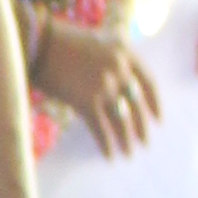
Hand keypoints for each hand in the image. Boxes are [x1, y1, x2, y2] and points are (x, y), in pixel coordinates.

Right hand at [37, 14, 157, 158]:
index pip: (149, 83)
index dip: (154, 104)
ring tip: (129, 154)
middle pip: (136, 105)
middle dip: (141, 127)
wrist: (39, 43)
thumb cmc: (63, 41)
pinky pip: (101, 129)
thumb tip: (124, 83)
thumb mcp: (99, 41)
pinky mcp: (87, 102)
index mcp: (125, 53)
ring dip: (126, 140)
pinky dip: (106, 144)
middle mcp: (119, 70)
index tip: (158, 119)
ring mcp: (104, 86)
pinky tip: (109, 156)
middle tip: (144, 143)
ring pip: (121, 121)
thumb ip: (115, 59)